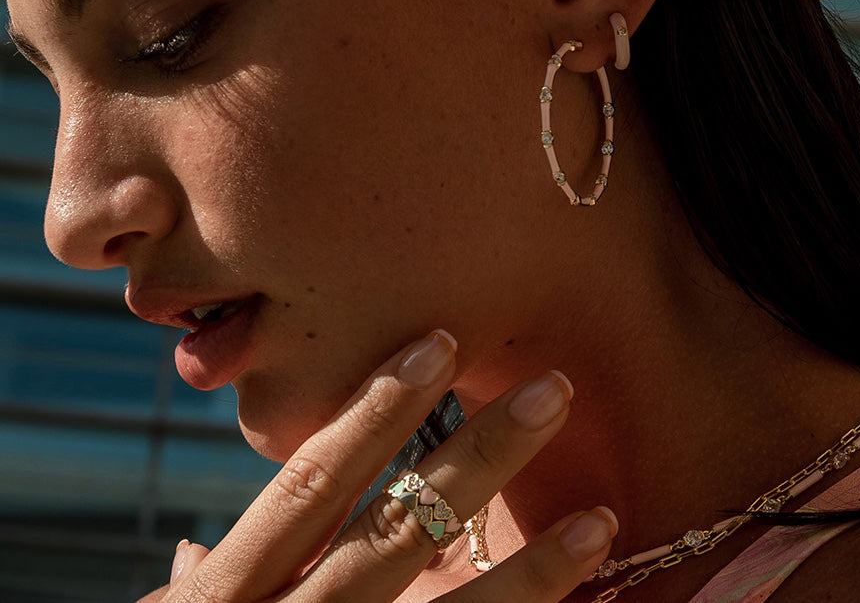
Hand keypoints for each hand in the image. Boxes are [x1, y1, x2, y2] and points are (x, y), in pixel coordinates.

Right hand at [141, 331, 614, 600]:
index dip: (375, 410)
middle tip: (552, 391)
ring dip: (531, 573)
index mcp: (230, 596)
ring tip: (599, 520)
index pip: (311, 483)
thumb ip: (202, 592)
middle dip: (477, 460)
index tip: (439, 341)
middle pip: (394, 533)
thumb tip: (200, 544)